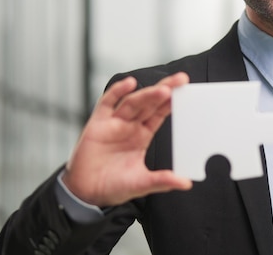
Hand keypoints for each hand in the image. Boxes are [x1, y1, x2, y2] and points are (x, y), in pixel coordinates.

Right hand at [62, 72, 192, 206]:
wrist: (86, 193)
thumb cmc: (113, 186)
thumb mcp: (142, 184)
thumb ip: (162, 181)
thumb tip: (186, 184)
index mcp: (142, 135)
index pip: (159, 114)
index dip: (171, 102)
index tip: (186, 91)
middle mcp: (129, 126)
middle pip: (149, 102)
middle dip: (165, 90)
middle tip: (182, 79)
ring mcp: (113, 123)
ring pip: (133, 102)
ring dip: (148, 94)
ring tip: (164, 90)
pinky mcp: (97, 123)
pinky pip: (107, 103)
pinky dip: (116, 91)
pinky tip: (129, 84)